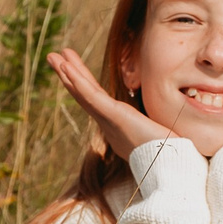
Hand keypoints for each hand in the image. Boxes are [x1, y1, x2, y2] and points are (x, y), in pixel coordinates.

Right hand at [47, 48, 168, 163]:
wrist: (170, 167)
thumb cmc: (169, 155)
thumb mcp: (158, 135)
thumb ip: (155, 130)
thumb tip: (167, 130)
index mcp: (117, 126)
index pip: (95, 99)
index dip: (82, 83)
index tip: (72, 68)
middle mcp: (108, 123)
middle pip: (83, 94)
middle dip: (68, 74)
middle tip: (53, 57)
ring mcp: (108, 120)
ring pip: (82, 92)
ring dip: (67, 73)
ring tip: (52, 56)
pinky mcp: (114, 116)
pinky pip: (91, 96)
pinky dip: (78, 81)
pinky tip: (66, 67)